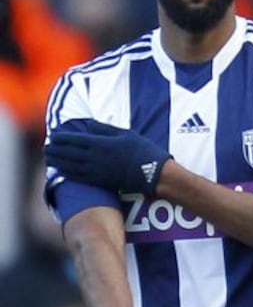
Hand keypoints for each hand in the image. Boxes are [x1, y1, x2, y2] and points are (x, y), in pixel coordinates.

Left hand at [45, 120, 171, 195]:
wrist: (152, 173)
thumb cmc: (141, 151)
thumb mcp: (125, 133)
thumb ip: (105, 129)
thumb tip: (89, 125)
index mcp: (101, 143)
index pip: (75, 139)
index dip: (62, 138)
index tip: (53, 135)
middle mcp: (95, 157)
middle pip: (69, 153)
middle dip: (56, 150)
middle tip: (46, 147)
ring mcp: (97, 171)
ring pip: (71, 165)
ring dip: (58, 161)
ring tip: (49, 158)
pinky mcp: (100, 181)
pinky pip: (79, 177)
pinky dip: (67, 173)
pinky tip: (61, 171)